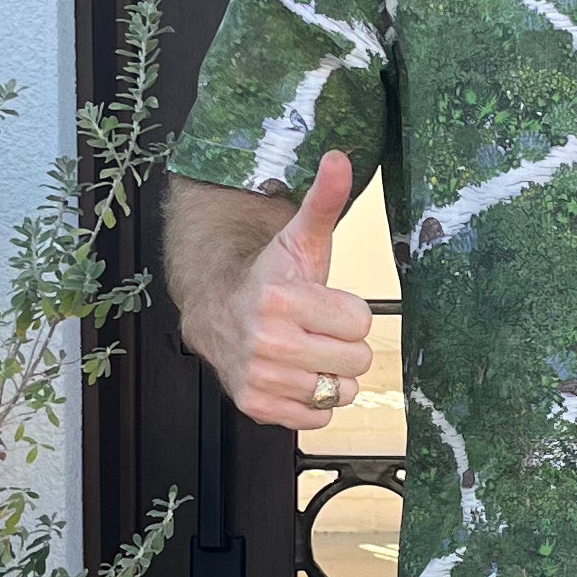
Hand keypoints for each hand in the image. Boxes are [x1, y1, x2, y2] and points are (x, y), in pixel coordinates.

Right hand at [193, 153, 375, 433]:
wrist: (215, 311)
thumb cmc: (268, 277)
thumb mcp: (298, 238)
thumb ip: (324, 201)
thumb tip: (338, 159)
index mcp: (281, 299)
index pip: (360, 323)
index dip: (348, 313)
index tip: (323, 304)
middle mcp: (268, 342)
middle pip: (357, 360)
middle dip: (343, 345)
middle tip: (316, 329)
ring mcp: (261, 378)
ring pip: (340, 391)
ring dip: (329, 374)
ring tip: (304, 351)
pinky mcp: (257, 405)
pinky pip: (317, 417)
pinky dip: (312, 401)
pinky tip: (294, 374)